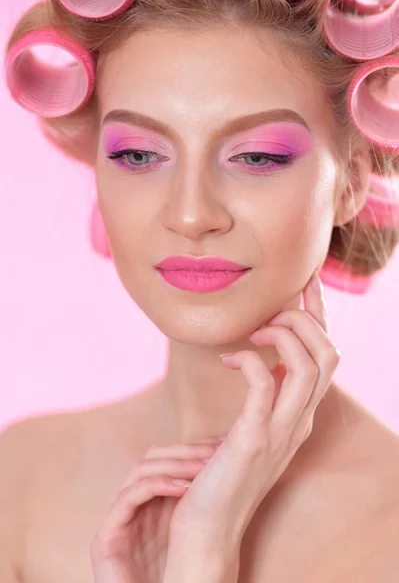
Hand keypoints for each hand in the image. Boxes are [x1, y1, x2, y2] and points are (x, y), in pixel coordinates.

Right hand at [89, 436, 223, 582]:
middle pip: (155, 457)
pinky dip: (157, 485)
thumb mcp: (199, 539)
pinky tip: (184, 487)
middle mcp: (136, 507)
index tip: (224, 443)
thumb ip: (206, 510)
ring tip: (206, 468)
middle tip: (217, 452)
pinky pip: (129, 497)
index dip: (195, 447)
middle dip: (188, 451)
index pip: (170, 459)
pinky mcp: (107, 539)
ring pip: (141, 470)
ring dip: (175, 463)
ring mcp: (119, 521)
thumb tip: (241, 474)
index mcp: (156, 505)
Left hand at [163, 271, 340, 578]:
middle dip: (306, 318)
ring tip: (254, 332)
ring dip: (284, 335)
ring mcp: (281, 431)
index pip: (325, 356)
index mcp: (300, 414)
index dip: (319, 316)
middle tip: (269, 310)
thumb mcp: (252, 427)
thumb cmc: (222, 473)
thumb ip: (265, 396)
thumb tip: (257, 359)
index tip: (304, 283)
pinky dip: (251, 361)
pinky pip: (266, 384)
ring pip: (311, 365)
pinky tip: (228, 360)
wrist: (209, 528)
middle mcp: (300, 421)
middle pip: (329, 354)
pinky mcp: (254, 439)